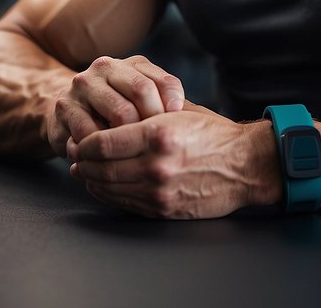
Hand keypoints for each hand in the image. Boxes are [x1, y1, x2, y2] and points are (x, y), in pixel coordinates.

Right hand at [46, 55, 184, 155]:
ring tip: (134, 153)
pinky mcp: (66, 107)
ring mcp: (84, 84)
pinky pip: (93, 133)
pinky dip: (104, 150)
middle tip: (156, 145)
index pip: (164, 81)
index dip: (174, 105)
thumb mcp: (141, 103)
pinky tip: (109, 159)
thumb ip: (163, 106)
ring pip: (120, 112)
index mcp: (132, 64)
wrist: (65, 115)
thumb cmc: (116, 113)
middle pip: (143, 91)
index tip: (178, 128)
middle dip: (153, 122)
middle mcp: (106, 67)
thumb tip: (192, 121)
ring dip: (130, 137)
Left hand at [68, 110, 278, 218]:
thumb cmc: (214, 135)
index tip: (78, 139)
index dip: (83, 143)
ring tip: (84, 171)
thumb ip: (146, 111)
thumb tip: (110, 111)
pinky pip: (124, 203)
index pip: (102, 143)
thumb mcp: (180, 112)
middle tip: (74, 156)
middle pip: (99, 168)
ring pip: (108, 188)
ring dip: (90, 180)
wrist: (246, 166)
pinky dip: (108, 194)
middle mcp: (156, 165)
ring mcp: (159, 191)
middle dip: (81, 163)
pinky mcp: (163, 209)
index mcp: (158, 134)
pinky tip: (103, 186)